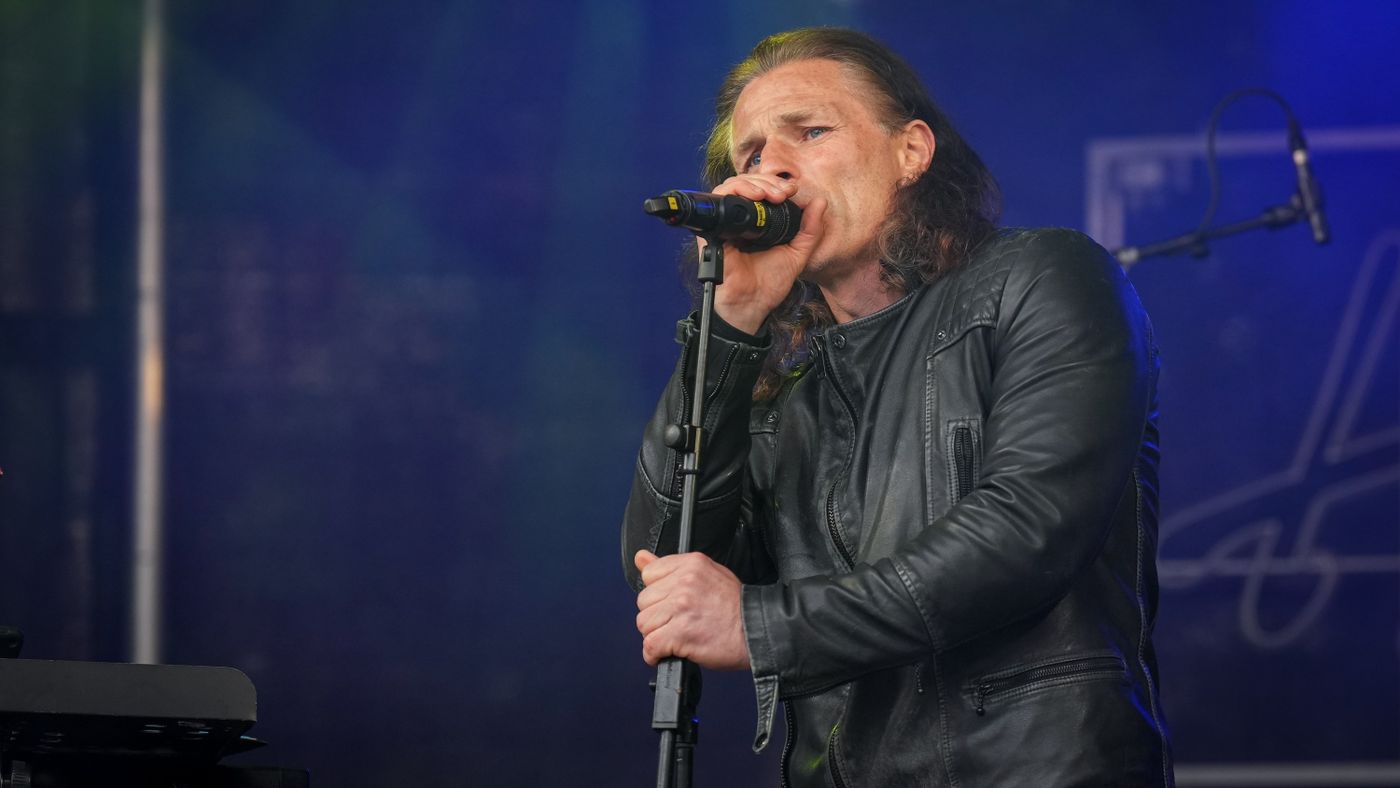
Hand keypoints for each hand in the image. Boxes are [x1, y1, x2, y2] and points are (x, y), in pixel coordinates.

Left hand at [634, 550, 749, 670]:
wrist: (758, 630)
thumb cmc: (736, 607)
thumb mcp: (707, 574)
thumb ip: (672, 568)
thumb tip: (641, 558)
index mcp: (691, 564)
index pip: (649, 574)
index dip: (658, 593)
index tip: (670, 603)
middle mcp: (684, 582)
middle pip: (644, 601)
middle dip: (656, 616)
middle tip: (676, 623)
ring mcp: (682, 607)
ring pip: (644, 623)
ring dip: (656, 635)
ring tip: (676, 637)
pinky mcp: (680, 633)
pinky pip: (650, 645)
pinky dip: (654, 655)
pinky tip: (669, 653)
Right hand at [703, 174, 827, 333]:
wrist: (752, 303)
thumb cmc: (769, 283)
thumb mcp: (798, 253)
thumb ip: (810, 229)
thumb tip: (820, 201)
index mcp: (758, 223)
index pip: (762, 190)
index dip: (776, 184)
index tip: (793, 189)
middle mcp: (740, 220)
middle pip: (747, 183)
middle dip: (768, 181)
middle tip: (784, 192)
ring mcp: (726, 223)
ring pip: (732, 186)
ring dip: (754, 183)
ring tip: (772, 194)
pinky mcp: (713, 228)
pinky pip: (718, 199)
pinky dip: (736, 191)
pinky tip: (756, 198)